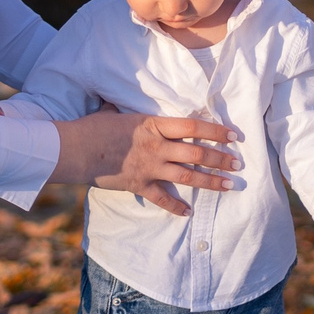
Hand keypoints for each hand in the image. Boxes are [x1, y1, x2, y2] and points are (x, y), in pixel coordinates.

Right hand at [51, 112, 240, 214]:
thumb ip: (122, 109)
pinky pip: (162, 198)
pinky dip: (176, 207)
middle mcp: (157, 146)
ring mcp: (149, 167)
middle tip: (238, 163)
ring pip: (187, 176)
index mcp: (153, 125)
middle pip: (197, 153)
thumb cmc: (92, 127)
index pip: (193, 126)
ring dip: (210, 182)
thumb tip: (115, 100)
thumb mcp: (112, 112)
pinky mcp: (139, 185)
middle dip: (220, 159)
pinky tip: (189, 213)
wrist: (75, 150)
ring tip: (229, 185)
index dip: (216, 131)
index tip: (233, 136)